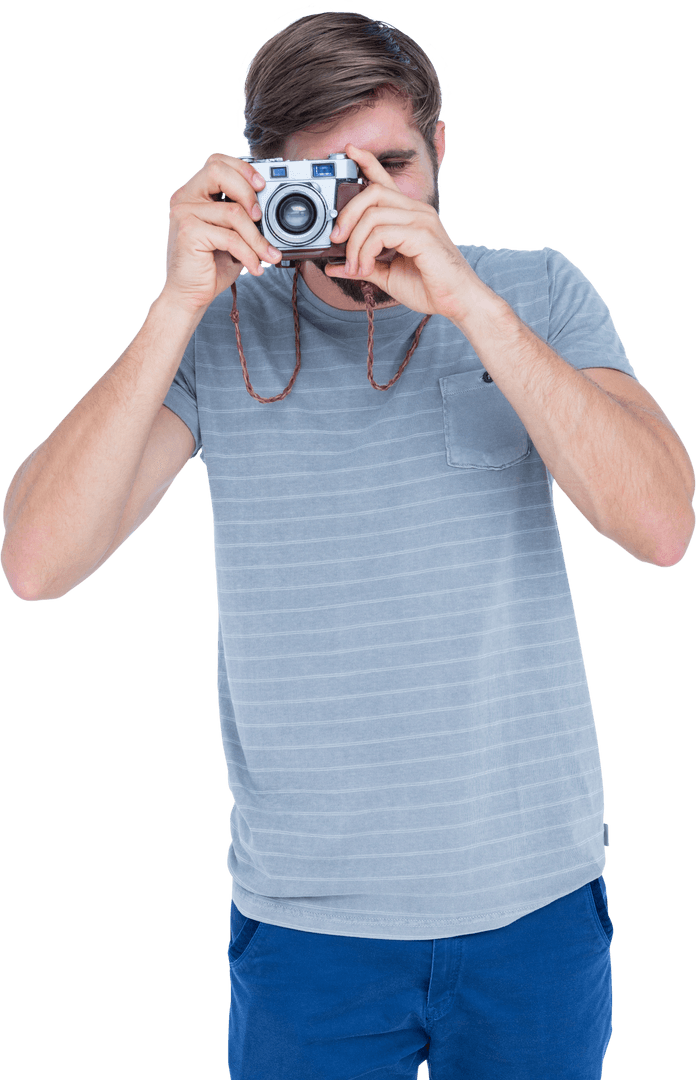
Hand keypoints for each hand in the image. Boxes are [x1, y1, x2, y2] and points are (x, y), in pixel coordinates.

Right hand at [161, 153, 282, 314]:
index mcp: (194, 193)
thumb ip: (242, 216)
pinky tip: (255, 267)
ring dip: (256, 237)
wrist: (189, 296)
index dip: (242, 169)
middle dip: (246, 191)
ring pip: (232, 212)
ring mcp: (184, 214)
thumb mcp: (231, 235)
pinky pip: (230, 237)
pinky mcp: (189, 232)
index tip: (262, 186)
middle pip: (218, 172)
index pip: (217, 163)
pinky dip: (249, 254)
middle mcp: (185, 198)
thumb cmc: (210, 266)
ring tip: (268, 255)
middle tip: (260, 216)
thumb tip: (270, 210)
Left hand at [325, 144, 499, 322]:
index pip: (386, 180)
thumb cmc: (429, 286)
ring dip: (355, 242)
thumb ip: (363, 265)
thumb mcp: (387, 274)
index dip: (367, 162)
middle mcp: (416, 211)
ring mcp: (421, 220)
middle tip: (336, 240)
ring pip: (373, 214)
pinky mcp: (422, 234)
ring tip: (355, 266)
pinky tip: (366, 268)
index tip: (349, 151)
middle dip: (347, 214)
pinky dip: (366, 251)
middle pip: (372, 192)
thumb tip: (334, 266)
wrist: (457, 301)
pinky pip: (381, 233)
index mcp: (409, 215)